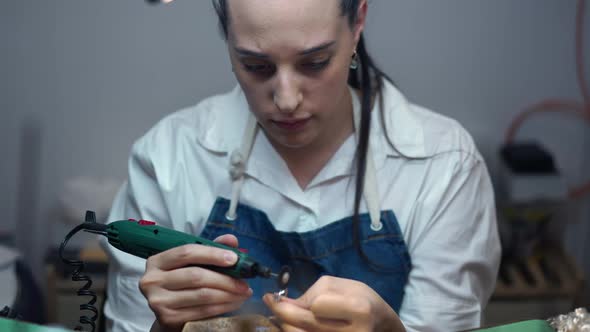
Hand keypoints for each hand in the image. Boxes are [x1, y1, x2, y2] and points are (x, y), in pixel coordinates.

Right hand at [139, 234, 252, 331]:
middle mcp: (152, 280)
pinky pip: (202, 311)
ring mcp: (158, 301)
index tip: (234, 259)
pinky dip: (222, 307)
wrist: (168, 313)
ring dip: (228, 295)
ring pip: (202, 295)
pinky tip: (233, 303)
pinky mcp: (167, 318)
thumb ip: (211, 248)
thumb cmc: (182, 283)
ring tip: (242, 293)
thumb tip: (231, 240)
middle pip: (197, 276)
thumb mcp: (193, 263)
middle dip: (226, 279)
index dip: (213, 254)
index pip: (187, 252)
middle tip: (244, 283)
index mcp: (158, 261)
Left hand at [263, 276, 404, 331]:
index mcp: (359, 309)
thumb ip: (312, 293)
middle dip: (282, 311)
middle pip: (305, 324)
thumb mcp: (341, 287)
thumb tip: (282, 304)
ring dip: (286, 325)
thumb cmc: (361, 300)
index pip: (317, 306)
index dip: (307, 301)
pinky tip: (292, 326)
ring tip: (283, 316)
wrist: (380, 325)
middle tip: (271, 301)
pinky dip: (295, 331)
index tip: (301, 299)